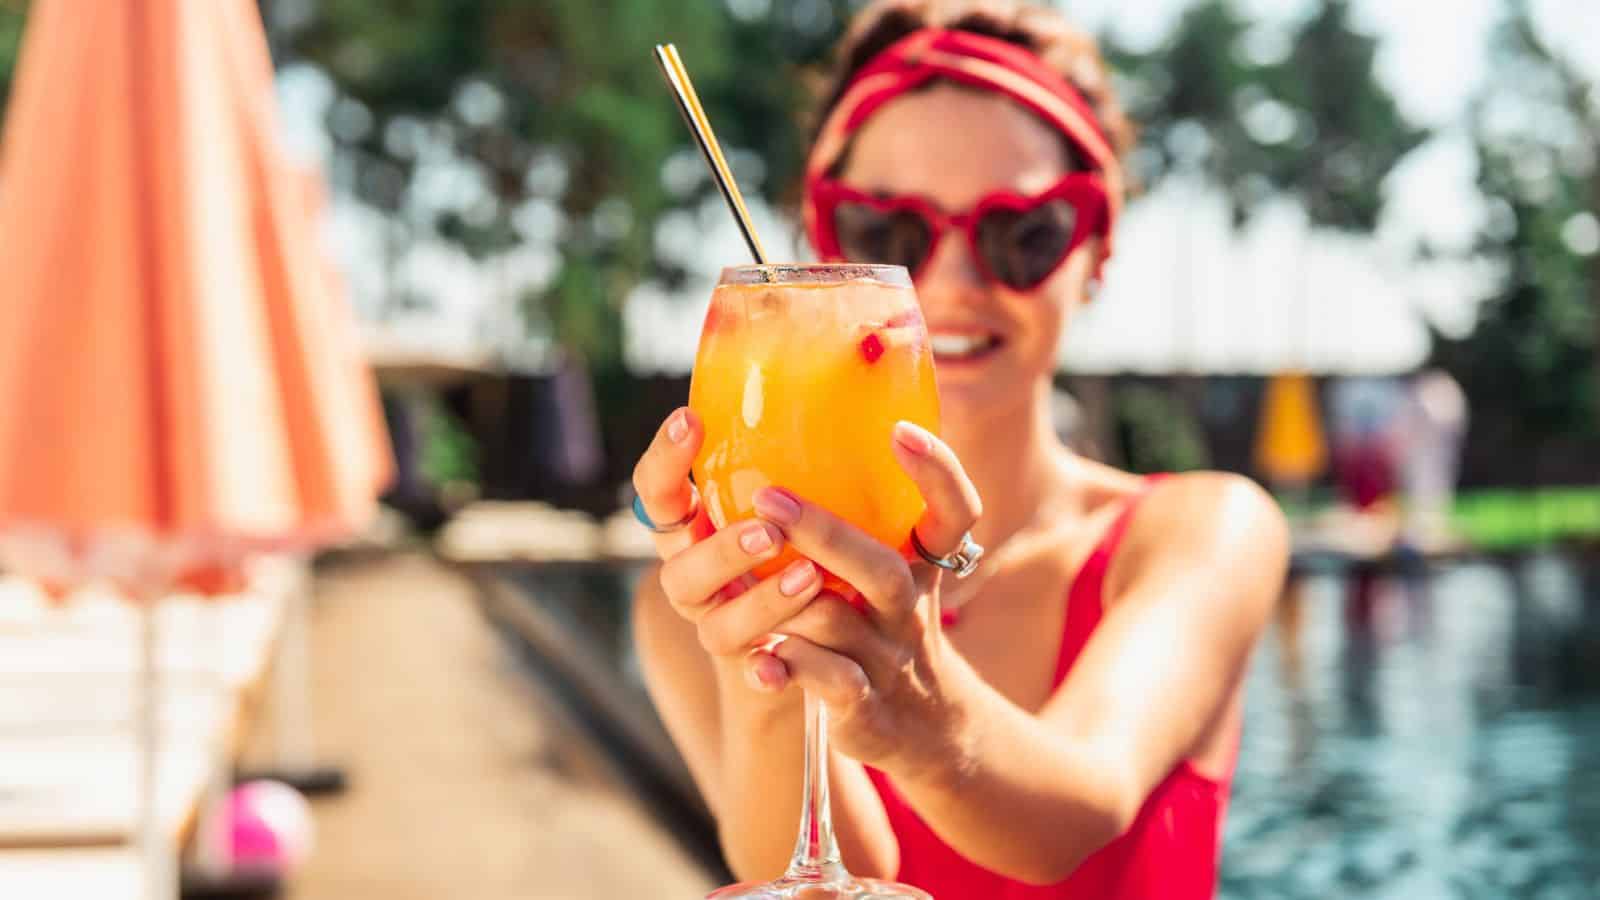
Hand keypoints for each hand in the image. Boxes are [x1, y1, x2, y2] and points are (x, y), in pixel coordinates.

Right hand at [632, 408, 827, 673]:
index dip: (663, 459)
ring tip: (809, 576)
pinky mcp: (757, 671)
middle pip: (679, 566)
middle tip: (770, 529)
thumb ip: (835, 467)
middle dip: (720, 548)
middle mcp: (701, 577)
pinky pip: (753, 678)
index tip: (691, 419)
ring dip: (760, 601)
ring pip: (715, 624)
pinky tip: (781, 666)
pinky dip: (767, 672)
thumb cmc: (828, 551)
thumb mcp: (826, 506)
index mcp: (701, 525)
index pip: (659, 488)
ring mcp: (724, 627)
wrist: (843, 646)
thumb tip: (900, 422)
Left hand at [748, 421, 982, 774]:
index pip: (954, 513)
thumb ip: (864, 519)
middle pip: (879, 568)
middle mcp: (906, 610)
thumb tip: (797, 441)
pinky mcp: (861, 709)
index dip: (937, 473)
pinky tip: (758, 659)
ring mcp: (885, 661)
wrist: (926, 730)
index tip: (901, 431)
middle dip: (822, 531)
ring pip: (835, 623)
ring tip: (740, 570)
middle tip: (767, 495)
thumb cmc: (889, 627)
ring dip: (784, 597)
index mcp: (922, 568)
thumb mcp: (898, 572)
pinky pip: (825, 684)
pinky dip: (787, 668)